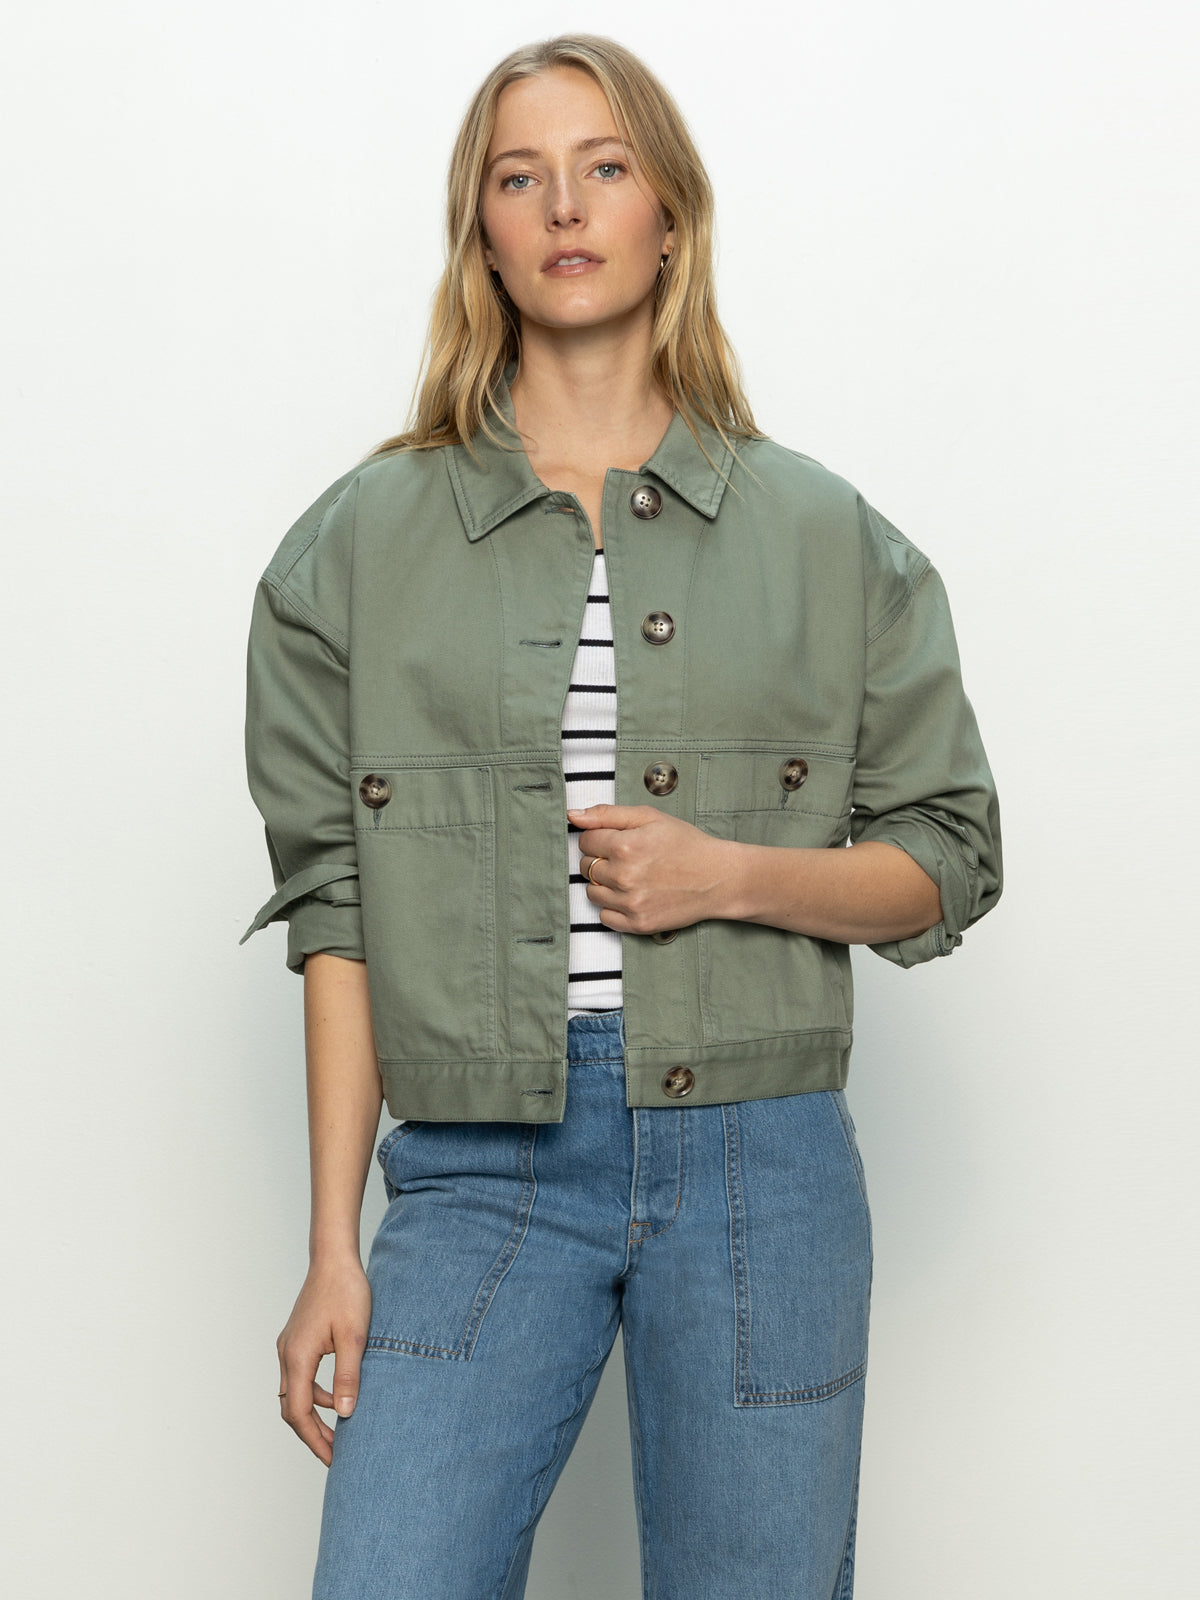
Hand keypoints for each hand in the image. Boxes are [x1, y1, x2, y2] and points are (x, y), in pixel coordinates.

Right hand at [276, 1257, 371, 1465]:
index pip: (298, 1413)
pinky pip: (300, 1377)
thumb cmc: (346, 1292)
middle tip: (336, 1454)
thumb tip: (347, 1415)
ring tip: (342, 1428)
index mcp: (297, 1357)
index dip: (315, 1440)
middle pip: (290, 1408)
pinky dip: (316, 1393)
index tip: (334, 1459)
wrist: (334, 1258)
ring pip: (294, 1393)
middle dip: (312, 1433)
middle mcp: (287, 1354)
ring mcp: (289, 1346)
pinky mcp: (297, 1339)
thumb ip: (348, 1377)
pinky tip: (338, 1395)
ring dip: (315, 1413)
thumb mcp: (355, 1337)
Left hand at [567, 803, 742, 933]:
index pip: (585, 841)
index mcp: (625, 846)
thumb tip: (573, 816)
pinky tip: (633, 895)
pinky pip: (604, 916)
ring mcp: (630, 903)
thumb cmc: (686, 845)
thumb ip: (607, 814)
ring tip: (632, 877)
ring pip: (592, 892)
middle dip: (602, 860)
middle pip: (587, 867)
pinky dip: (613, 907)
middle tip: (629, 858)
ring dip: (605, 884)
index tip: (618, 840)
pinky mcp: (637, 924)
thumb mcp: (650, 817)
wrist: (718, 878)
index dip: (600, 838)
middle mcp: (624, 876)